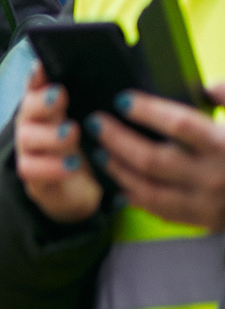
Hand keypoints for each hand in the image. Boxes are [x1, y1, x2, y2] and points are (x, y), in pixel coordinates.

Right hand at [15, 70, 102, 223]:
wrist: (87, 191)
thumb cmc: (93, 151)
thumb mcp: (99, 126)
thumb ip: (98, 104)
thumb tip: (113, 78)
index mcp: (50, 109)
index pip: (37, 86)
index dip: (38, 75)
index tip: (45, 65)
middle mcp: (35, 126)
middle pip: (28, 107)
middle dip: (43, 101)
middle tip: (60, 97)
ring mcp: (30, 151)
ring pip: (27, 137)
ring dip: (49, 134)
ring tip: (71, 133)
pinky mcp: (33, 178)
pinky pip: (31, 169)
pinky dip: (50, 166)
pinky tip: (71, 165)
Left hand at [86, 85, 224, 232]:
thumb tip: (208, 87)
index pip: (181, 125)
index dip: (148, 111)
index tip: (123, 99)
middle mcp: (216, 177)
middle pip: (153, 159)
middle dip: (117, 140)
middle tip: (95, 123)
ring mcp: (209, 204)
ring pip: (149, 189)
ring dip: (119, 170)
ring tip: (100, 152)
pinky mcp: (206, 221)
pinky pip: (162, 211)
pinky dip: (137, 197)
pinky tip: (121, 184)